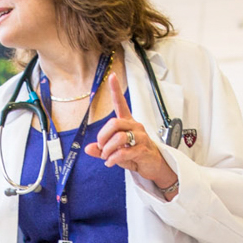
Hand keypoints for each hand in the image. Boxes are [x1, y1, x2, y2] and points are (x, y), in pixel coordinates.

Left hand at [87, 72, 177, 196]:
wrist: (154, 165)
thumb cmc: (136, 155)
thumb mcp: (115, 151)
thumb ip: (101, 149)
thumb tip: (88, 148)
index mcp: (128, 123)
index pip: (121, 103)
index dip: (116, 90)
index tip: (112, 76)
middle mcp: (135, 126)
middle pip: (114, 123)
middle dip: (103, 137)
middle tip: (101, 147)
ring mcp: (140, 137)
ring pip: (118, 138)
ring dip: (107, 150)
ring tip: (107, 157)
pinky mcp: (143, 150)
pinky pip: (123, 152)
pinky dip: (113, 159)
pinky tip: (111, 162)